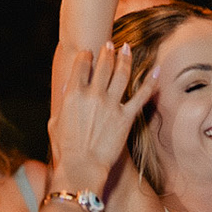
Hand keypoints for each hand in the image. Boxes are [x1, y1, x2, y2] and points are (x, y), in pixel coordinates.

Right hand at [49, 41, 156, 192]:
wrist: (81, 167)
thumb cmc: (65, 149)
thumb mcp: (55, 123)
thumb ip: (63, 103)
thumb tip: (67, 87)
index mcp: (74, 94)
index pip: (82, 65)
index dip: (87, 55)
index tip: (90, 53)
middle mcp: (94, 95)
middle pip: (104, 65)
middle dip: (107, 51)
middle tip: (111, 44)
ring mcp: (111, 105)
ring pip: (122, 74)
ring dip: (125, 58)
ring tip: (127, 49)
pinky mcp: (126, 117)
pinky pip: (141, 96)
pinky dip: (150, 82)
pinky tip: (156, 70)